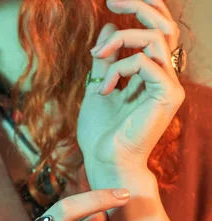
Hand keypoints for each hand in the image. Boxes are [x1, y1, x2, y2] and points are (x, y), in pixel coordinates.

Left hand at [77, 0, 184, 186]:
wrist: (104, 159)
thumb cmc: (101, 130)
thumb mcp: (97, 84)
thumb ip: (105, 58)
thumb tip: (108, 27)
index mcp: (150, 71)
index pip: (156, 29)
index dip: (140, 8)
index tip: (110, 1)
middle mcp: (164, 74)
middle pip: (165, 25)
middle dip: (140, 6)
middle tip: (112, 0)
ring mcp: (168, 84)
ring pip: (158, 38)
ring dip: (122, 38)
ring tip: (97, 53)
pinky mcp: (166, 95)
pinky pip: (145, 63)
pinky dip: (119, 67)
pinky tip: (105, 88)